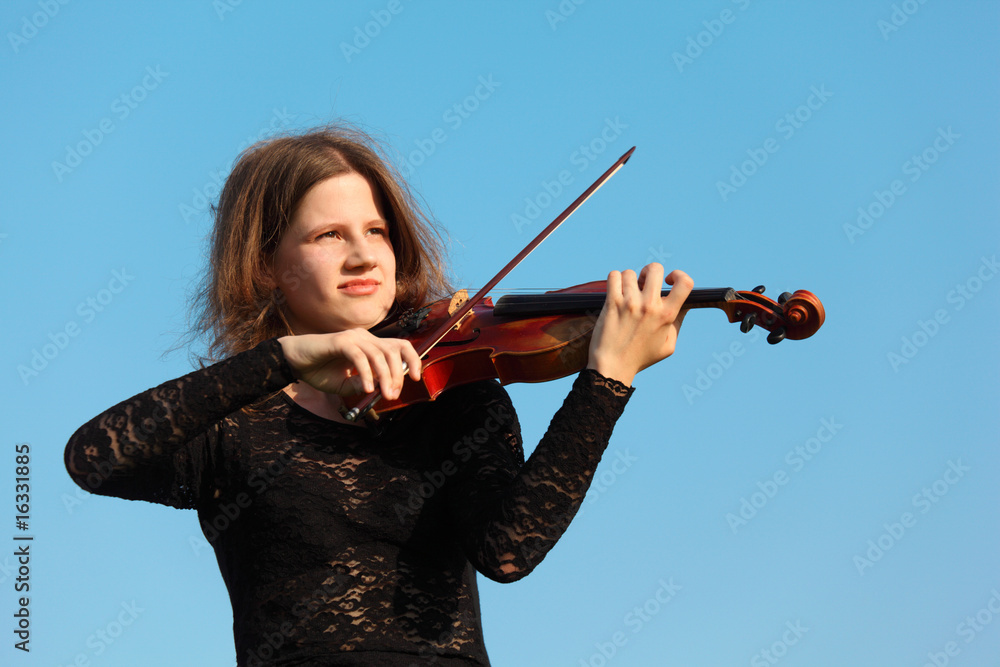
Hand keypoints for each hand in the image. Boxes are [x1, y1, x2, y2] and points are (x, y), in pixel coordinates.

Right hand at [277, 330, 421, 400]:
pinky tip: (365, 388)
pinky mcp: (341, 341)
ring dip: (385, 376)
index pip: (400, 346)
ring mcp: (353, 338)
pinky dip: (366, 373)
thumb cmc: (319, 371)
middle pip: (394, 350)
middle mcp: (365, 337)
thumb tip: (377, 390)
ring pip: (379, 355)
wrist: (293, 362)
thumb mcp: (345, 385)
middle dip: (398, 374)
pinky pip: (359, 357)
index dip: (412, 360)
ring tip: (385, 394)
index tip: (416, 378)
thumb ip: (361, 385)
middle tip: (393, 394)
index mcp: (370, 345)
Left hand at [586, 264, 692, 386]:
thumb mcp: (668, 345)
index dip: (679, 275)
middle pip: (655, 268)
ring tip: (626, 293)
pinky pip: (614, 276)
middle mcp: (650, 306)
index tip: (668, 281)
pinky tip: (615, 291)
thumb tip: (683, 306)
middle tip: (643, 283)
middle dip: (649, 272)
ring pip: (630, 273)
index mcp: (667, 315)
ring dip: (628, 280)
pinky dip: (614, 280)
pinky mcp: (612, 303)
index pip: (685, 283)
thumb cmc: (640, 358)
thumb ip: (677, 324)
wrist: (612, 367)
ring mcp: (630, 303)